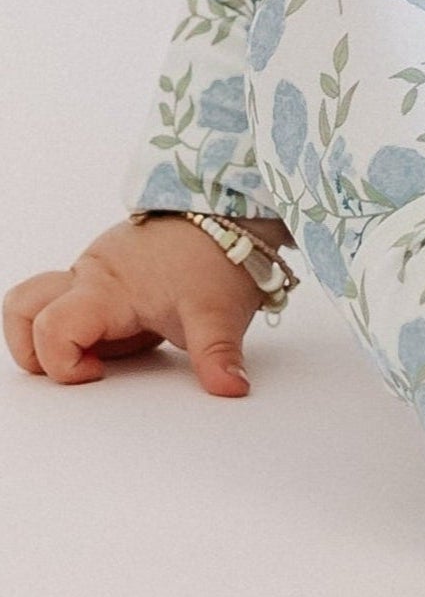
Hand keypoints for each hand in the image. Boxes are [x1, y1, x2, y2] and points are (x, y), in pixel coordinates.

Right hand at [3, 214, 269, 393]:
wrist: (228, 209)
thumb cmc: (218, 254)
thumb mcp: (219, 312)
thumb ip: (217, 355)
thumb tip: (230, 387)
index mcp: (107, 288)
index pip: (51, 329)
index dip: (64, 364)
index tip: (100, 373)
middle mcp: (90, 276)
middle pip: (22, 307)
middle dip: (34, 349)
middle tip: (82, 366)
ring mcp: (94, 272)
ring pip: (43, 303)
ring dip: (62, 335)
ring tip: (106, 351)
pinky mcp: (106, 272)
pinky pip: (74, 301)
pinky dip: (87, 325)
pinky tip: (131, 331)